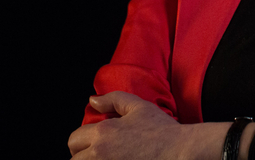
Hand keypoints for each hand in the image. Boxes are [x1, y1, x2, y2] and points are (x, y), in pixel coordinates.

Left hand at [68, 91, 229, 159]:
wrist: (180, 150)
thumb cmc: (162, 130)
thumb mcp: (138, 107)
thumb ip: (113, 100)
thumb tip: (92, 101)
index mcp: (103, 132)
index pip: (74, 139)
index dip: (80, 142)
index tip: (90, 145)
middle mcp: (100, 153)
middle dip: (81, 157)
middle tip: (97, 155)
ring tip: (105, 159)